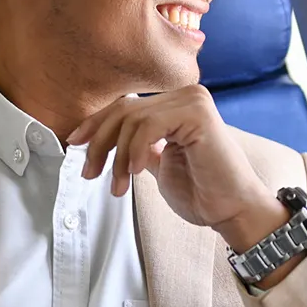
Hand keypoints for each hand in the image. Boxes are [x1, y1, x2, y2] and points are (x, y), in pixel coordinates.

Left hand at [68, 84, 285, 252]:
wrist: (232, 211)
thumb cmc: (202, 192)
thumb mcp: (157, 165)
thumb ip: (137, 147)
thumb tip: (104, 141)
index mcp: (175, 104)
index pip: (125, 105)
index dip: (95, 124)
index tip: (75, 145)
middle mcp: (185, 95)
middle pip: (124, 109)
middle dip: (99, 143)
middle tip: (89, 173)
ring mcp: (193, 100)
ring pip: (132, 119)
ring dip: (117, 157)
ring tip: (119, 185)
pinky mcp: (198, 112)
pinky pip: (148, 126)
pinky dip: (135, 151)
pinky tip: (136, 173)